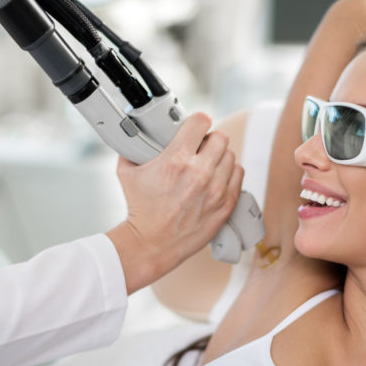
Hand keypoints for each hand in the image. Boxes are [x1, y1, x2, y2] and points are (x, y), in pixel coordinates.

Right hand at [106, 112, 243, 293]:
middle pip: (220, 137)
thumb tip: (138, 136)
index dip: (197, 122)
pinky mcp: (225, 205)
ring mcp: (215, 189)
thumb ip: (133, 149)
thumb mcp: (127, 172)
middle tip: (201, 147)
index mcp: (176, 159)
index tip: (195, 126)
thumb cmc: (140, 210)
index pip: (201, 122)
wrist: (151, 243)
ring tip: (208, 164)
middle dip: (209, 139)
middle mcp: (199, 172)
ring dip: (220, 157)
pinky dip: (229, 173)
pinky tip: (217, 177)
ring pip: (231, 156)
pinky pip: (238, 175)